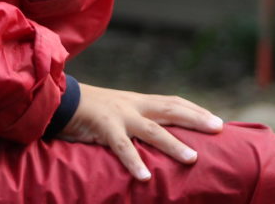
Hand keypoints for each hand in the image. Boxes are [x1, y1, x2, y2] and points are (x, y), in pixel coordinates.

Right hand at [59, 83, 224, 180]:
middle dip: (196, 118)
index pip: (171, 101)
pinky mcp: (102, 126)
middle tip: (219, 127)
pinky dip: (134, 161)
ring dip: (173, 144)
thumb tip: (152, 138)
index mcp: (136, 101)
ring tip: (192, 158)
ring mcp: (119, 115)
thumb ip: (132, 120)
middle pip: (170, 108)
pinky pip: (121, 146)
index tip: (216, 120)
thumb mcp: (113, 110)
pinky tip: (145, 176)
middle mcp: (132, 105)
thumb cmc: (84, 109)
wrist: (55, 98)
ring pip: (152, 129)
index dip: (194, 110)